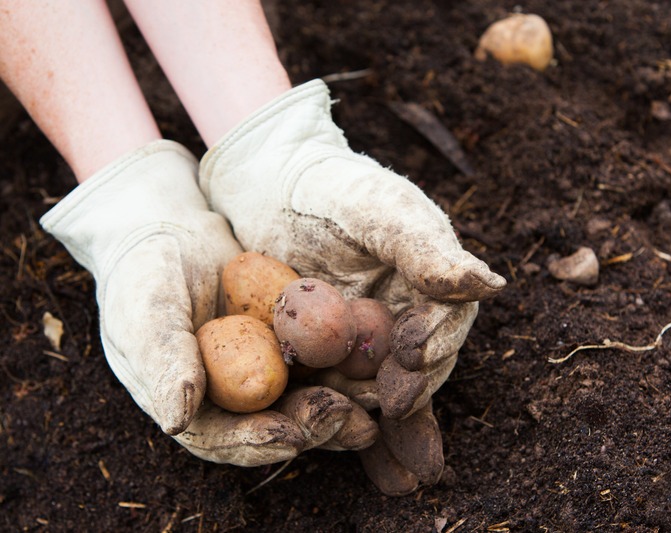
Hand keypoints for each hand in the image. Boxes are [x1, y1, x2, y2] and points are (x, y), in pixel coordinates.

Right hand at [40, 140, 370, 464]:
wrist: (167, 227)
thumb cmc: (143, 272)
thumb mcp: (147, 312)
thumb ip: (163, 362)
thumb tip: (176, 420)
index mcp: (190, 404)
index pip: (223, 438)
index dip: (256, 442)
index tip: (291, 438)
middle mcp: (231, 395)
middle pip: (274, 423)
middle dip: (311, 426)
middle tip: (346, 419)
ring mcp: (263, 368)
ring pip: (305, 395)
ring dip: (340, 404)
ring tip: (374, 407)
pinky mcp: (290, 340)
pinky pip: (321, 356)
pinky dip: (346, 362)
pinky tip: (377, 362)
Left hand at [198, 80, 504, 488]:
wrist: (270, 185)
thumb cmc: (333, 188)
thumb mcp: (380, 209)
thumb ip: (427, 247)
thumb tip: (491, 284)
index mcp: (428, 282)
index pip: (444, 321)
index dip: (436, 342)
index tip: (414, 360)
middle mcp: (407, 317)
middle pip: (422, 368)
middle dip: (415, 397)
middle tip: (396, 411)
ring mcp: (367, 342)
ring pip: (389, 392)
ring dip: (393, 429)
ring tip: (398, 472)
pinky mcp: (328, 359)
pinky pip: (349, 399)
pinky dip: (360, 431)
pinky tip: (372, 470)